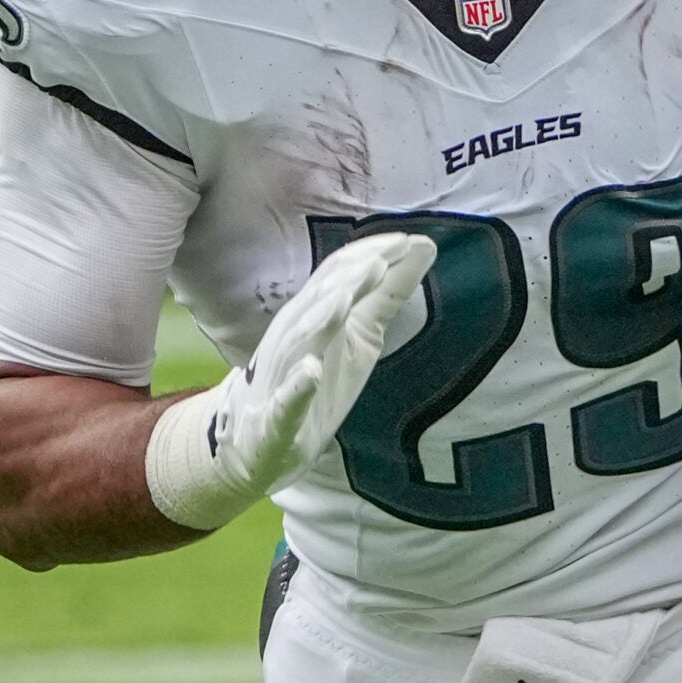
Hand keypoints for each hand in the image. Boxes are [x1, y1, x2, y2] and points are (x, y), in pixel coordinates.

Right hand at [145, 232, 434, 530]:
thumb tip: (422, 245)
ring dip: (321, 319)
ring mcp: (282, 377)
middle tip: (379, 260)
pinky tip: (312, 370)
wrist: (260, 441)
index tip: (405, 241)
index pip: (337, 276)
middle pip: (317, 301)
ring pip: (299, 341)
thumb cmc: (315, 376)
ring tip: (345, 298)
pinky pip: (286, 400)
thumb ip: (387, 293)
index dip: (368, 257)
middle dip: (347, 280)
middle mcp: (294, 336)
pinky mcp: (277, 418)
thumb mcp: (361, 334)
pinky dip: (297, 385)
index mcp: (313, 314)